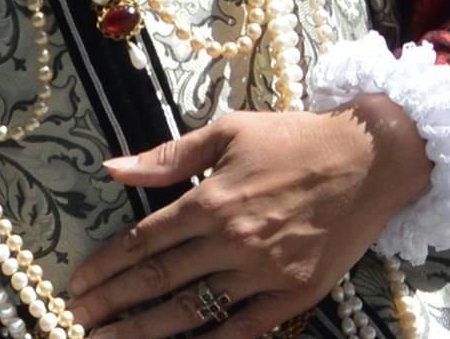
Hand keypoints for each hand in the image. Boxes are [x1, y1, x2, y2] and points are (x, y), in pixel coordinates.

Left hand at [68, 100, 430, 338]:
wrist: (372, 157)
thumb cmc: (298, 138)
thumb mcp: (231, 130)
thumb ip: (170, 155)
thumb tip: (113, 169)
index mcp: (212, 198)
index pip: (143, 240)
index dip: (106, 267)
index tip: (77, 285)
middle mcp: (232, 239)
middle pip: (159, 280)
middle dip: (113, 305)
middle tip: (78, 322)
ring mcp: (264, 271)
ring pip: (192, 310)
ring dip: (146, 331)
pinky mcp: (294, 293)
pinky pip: (243, 329)